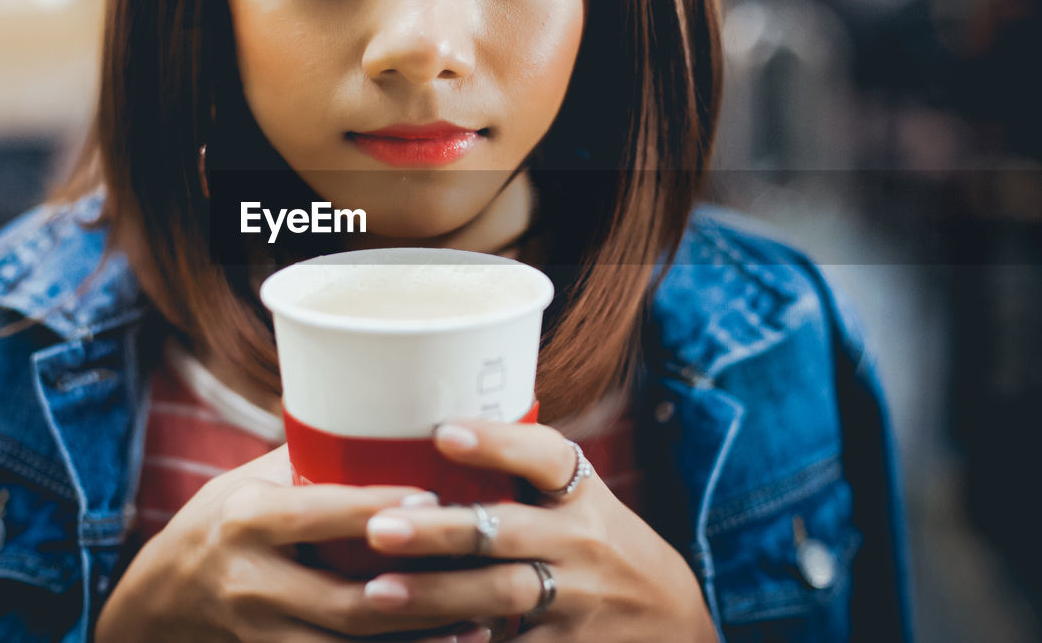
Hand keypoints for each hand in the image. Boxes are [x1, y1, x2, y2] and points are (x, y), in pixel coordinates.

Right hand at [95, 443, 499, 642]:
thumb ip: (312, 461)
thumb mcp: (249, 481)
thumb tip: (391, 415)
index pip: (320, 514)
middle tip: (480, 568)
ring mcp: (263, 634)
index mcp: (248, 520)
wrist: (159, 600)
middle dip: (421, 591)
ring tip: (484, 625)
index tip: (436, 494)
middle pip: (348, 599)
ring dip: (420, 642)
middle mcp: (252, 582)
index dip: (378, 508)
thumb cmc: (220, 521)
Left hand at [357, 421, 718, 641]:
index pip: (545, 456)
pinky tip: (414, 640)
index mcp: (582, 494)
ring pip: (503, 595)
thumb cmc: (601, 547)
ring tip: (378, 593)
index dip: (496, 443)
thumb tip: (432, 431)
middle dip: (441, 530)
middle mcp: (583, 542)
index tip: (441, 432)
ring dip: (438, 595)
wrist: (675, 624)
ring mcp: (578, 600)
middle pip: (507, 531)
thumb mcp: (582, 502)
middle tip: (380, 526)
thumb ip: (525, 475)